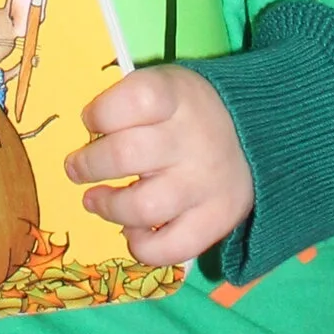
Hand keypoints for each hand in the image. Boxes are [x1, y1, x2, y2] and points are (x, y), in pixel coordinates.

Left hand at [67, 63, 252, 267]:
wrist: (257, 135)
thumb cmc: (189, 111)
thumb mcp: (166, 86)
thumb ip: (128, 103)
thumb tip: (86, 136)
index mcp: (178, 96)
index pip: (136, 99)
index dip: (101, 112)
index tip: (91, 120)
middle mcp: (194, 139)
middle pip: (126, 154)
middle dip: (89, 164)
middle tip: (76, 167)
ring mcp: (206, 184)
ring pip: (143, 207)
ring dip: (108, 207)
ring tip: (95, 199)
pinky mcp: (216, 220)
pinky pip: (171, 247)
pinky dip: (141, 246)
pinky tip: (131, 231)